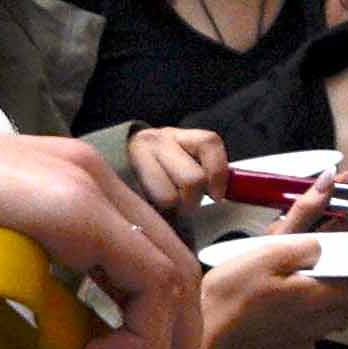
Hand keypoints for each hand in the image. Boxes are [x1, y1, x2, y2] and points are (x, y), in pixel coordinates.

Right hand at [0, 108, 205, 348]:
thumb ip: (22, 343)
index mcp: (74, 194)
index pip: (152, 271)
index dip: (164, 343)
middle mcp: (92, 181)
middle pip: (177, 279)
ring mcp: (86, 184)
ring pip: (170, 284)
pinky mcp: (72, 201)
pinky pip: (143, 280)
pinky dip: (137, 339)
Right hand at [120, 126, 238, 218]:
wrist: (116, 161)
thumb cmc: (161, 170)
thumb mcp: (186, 162)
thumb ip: (208, 174)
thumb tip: (232, 195)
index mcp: (182, 136)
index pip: (210, 143)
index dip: (219, 172)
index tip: (218, 195)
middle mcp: (157, 139)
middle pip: (193, 179)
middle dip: (193, 200)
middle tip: (185, 205)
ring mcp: (136, 156)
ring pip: (169, 197)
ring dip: (172, 209)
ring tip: (166, 206)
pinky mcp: (119, 176)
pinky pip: (147, 205)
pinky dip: (155, 212)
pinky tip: (151, 206)